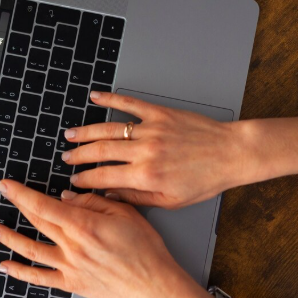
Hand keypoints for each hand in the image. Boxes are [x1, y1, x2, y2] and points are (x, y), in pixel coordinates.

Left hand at [0, 179, 211, 297]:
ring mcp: (69, 266)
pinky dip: (20, 272)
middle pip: (36, 221)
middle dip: (16, 204)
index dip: (21, 193)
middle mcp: (72, 246)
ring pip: (30, 249)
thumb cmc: (145, 250)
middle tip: (3, 193)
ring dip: (9, 237)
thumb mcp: (125, 213)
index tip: (7, 184)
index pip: (44, 205)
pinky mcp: (71, 283)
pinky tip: (6, 266)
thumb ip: (94, 202)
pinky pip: (39, 277)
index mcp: (84, 225)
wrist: (153, 285)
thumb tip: (67, 198)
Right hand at [63, 92, 297, 208]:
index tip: (74, 181)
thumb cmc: (205, 180)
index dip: (85, 179)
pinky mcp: (160, 113)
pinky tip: (95, 97)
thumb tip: (112, 196)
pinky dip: (111, 99)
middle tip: (66, 157)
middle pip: (101, 151)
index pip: (104, 177)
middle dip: (79, 155)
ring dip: (87, 131)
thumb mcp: (171, 200)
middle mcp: (145, 151)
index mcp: (146, 176)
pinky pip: (130, 104)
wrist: (231, 154)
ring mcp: (152, 129)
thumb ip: (138, 198)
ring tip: (71, 134)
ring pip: (110, 129)